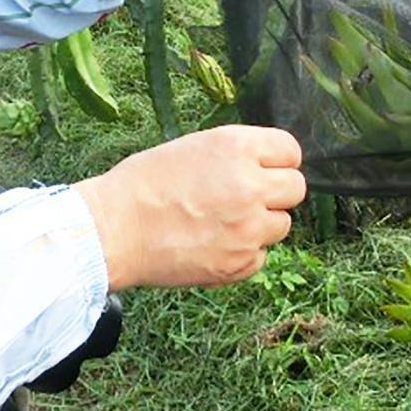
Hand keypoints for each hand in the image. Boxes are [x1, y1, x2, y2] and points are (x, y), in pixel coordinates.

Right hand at [73, 125, 306, 289]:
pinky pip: (260, 256)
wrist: (114, 231)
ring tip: (223, 222)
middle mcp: (250, 185)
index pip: (290, 150)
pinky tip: (212, 244)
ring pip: (282, 225)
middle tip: (247, 197)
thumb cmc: (143, 185)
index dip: (277, 160)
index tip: (265, 168)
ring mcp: (248, 228)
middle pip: (295, 188)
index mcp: (236, 148)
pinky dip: (243, 253)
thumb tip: (264, 167)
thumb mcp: (193, 148)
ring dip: (261, 224)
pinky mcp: (239, 263)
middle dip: (275, 192)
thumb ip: (235, 156)